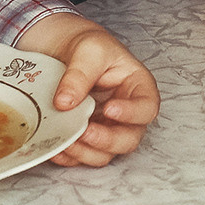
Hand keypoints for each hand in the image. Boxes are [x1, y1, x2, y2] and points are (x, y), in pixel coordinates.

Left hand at [19, 14, 159, 165]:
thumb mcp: (88, 50)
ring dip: (87, 152)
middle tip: (86, 132)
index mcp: (138, 87)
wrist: (66, 51)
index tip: (109, 109)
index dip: (132, 113)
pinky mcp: (87, 139)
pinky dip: (70, 157)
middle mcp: (127, 114)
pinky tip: (57, 148)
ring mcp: (107, 128)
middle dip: (108, 140)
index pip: (147, 107)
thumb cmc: (88, 47)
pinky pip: (82, 156)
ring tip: (67, 141)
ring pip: (106, 154)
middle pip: (130, 139)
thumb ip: (79, 75)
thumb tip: (65, 102)